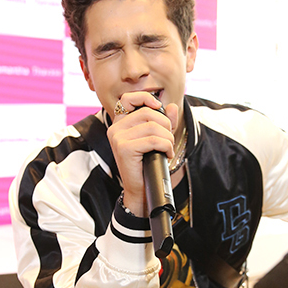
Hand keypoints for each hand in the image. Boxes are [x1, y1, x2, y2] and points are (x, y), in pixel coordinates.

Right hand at [108, 93, 178, 215]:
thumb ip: (164, 121)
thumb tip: (172, 106)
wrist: (140, 189)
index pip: (128, 98)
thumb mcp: (157, 138)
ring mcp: (117, 137)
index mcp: (120, 123)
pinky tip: (166, 154)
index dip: (145, 98)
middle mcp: (115, 128)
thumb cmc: (147, 163)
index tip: (158, 107)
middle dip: (165, 125)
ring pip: (153, 127)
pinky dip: (166, 146)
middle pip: (148, 113)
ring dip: (167, 138)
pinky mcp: (124, 148)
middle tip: (168, 139)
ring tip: (168, 148)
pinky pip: (153, 140)